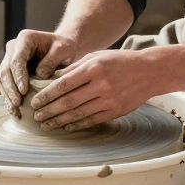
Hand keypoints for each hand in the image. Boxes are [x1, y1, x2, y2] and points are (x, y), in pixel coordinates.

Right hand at [0, 29, 78, 116]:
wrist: (61, 47)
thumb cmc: (63, 46)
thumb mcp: (63, 49)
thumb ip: (51, 60)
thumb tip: (39, 75)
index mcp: (25, 39)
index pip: (17, 59)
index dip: (18, 76)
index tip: (24, 91)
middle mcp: (14, 48)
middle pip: (6, 69)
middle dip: (10, 88)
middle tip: (18, 103)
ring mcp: (10, 59)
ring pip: (3, 79)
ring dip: (8, 95)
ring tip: (15, 110)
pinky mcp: (12, 71)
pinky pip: (6, 85)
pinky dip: (9, 97)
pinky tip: (14, 110)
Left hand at [30, 50, 157, 131]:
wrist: (150, 71)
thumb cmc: (120, 61)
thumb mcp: (97, 57)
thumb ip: (75, 68)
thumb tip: (52, 79)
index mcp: (93, 68)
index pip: (63, 84)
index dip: (46, 95)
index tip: (35, 102)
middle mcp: (100, 85)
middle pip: (68, 101)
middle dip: (49, 111)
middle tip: (36, 116)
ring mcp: (109, 100)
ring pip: (78, 113)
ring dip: (60, 121)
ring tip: (46, 124)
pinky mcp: (115, 111)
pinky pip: (92, 120)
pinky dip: (78, 125)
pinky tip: (67, 127)